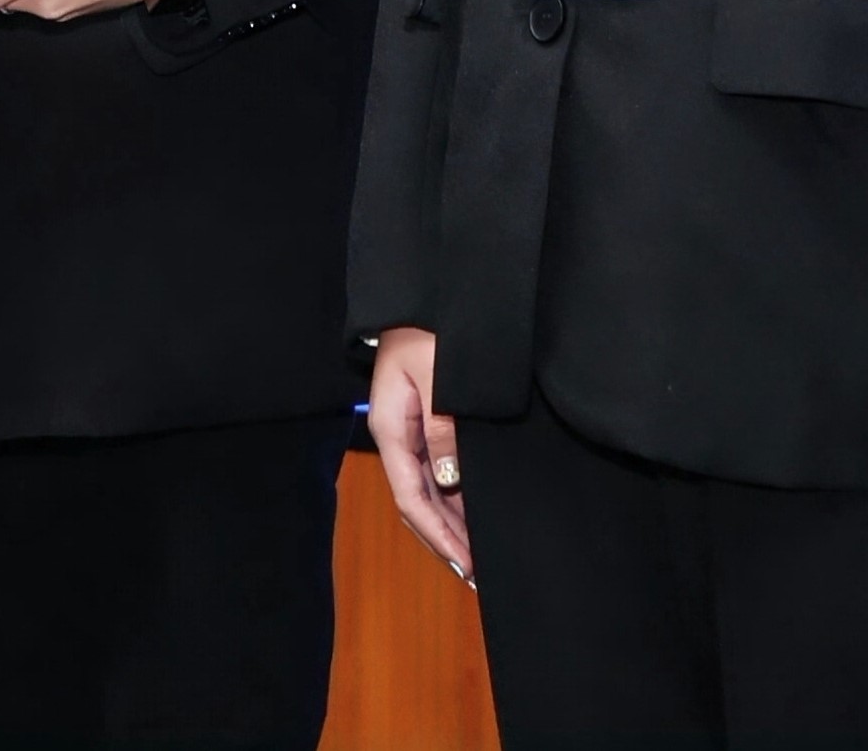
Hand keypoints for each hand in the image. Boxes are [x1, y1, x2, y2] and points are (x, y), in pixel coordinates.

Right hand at [369, 326, 470, 583]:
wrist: (421, 294)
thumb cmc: (428, 326)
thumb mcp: (437, 376)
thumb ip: (443, 428)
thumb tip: (450, 479)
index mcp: (390, 428)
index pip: (410, 497)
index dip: (437, 534)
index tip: (464, 563)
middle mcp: (396, 436)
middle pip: (417, 502)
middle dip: (445, 538)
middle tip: (476, 573)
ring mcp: (408, 430)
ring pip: (427, 490)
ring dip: (450, 523)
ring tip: (478, 555)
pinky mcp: (423, 422)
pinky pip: (436, 471)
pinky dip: (454, 498)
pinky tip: (473, 515)